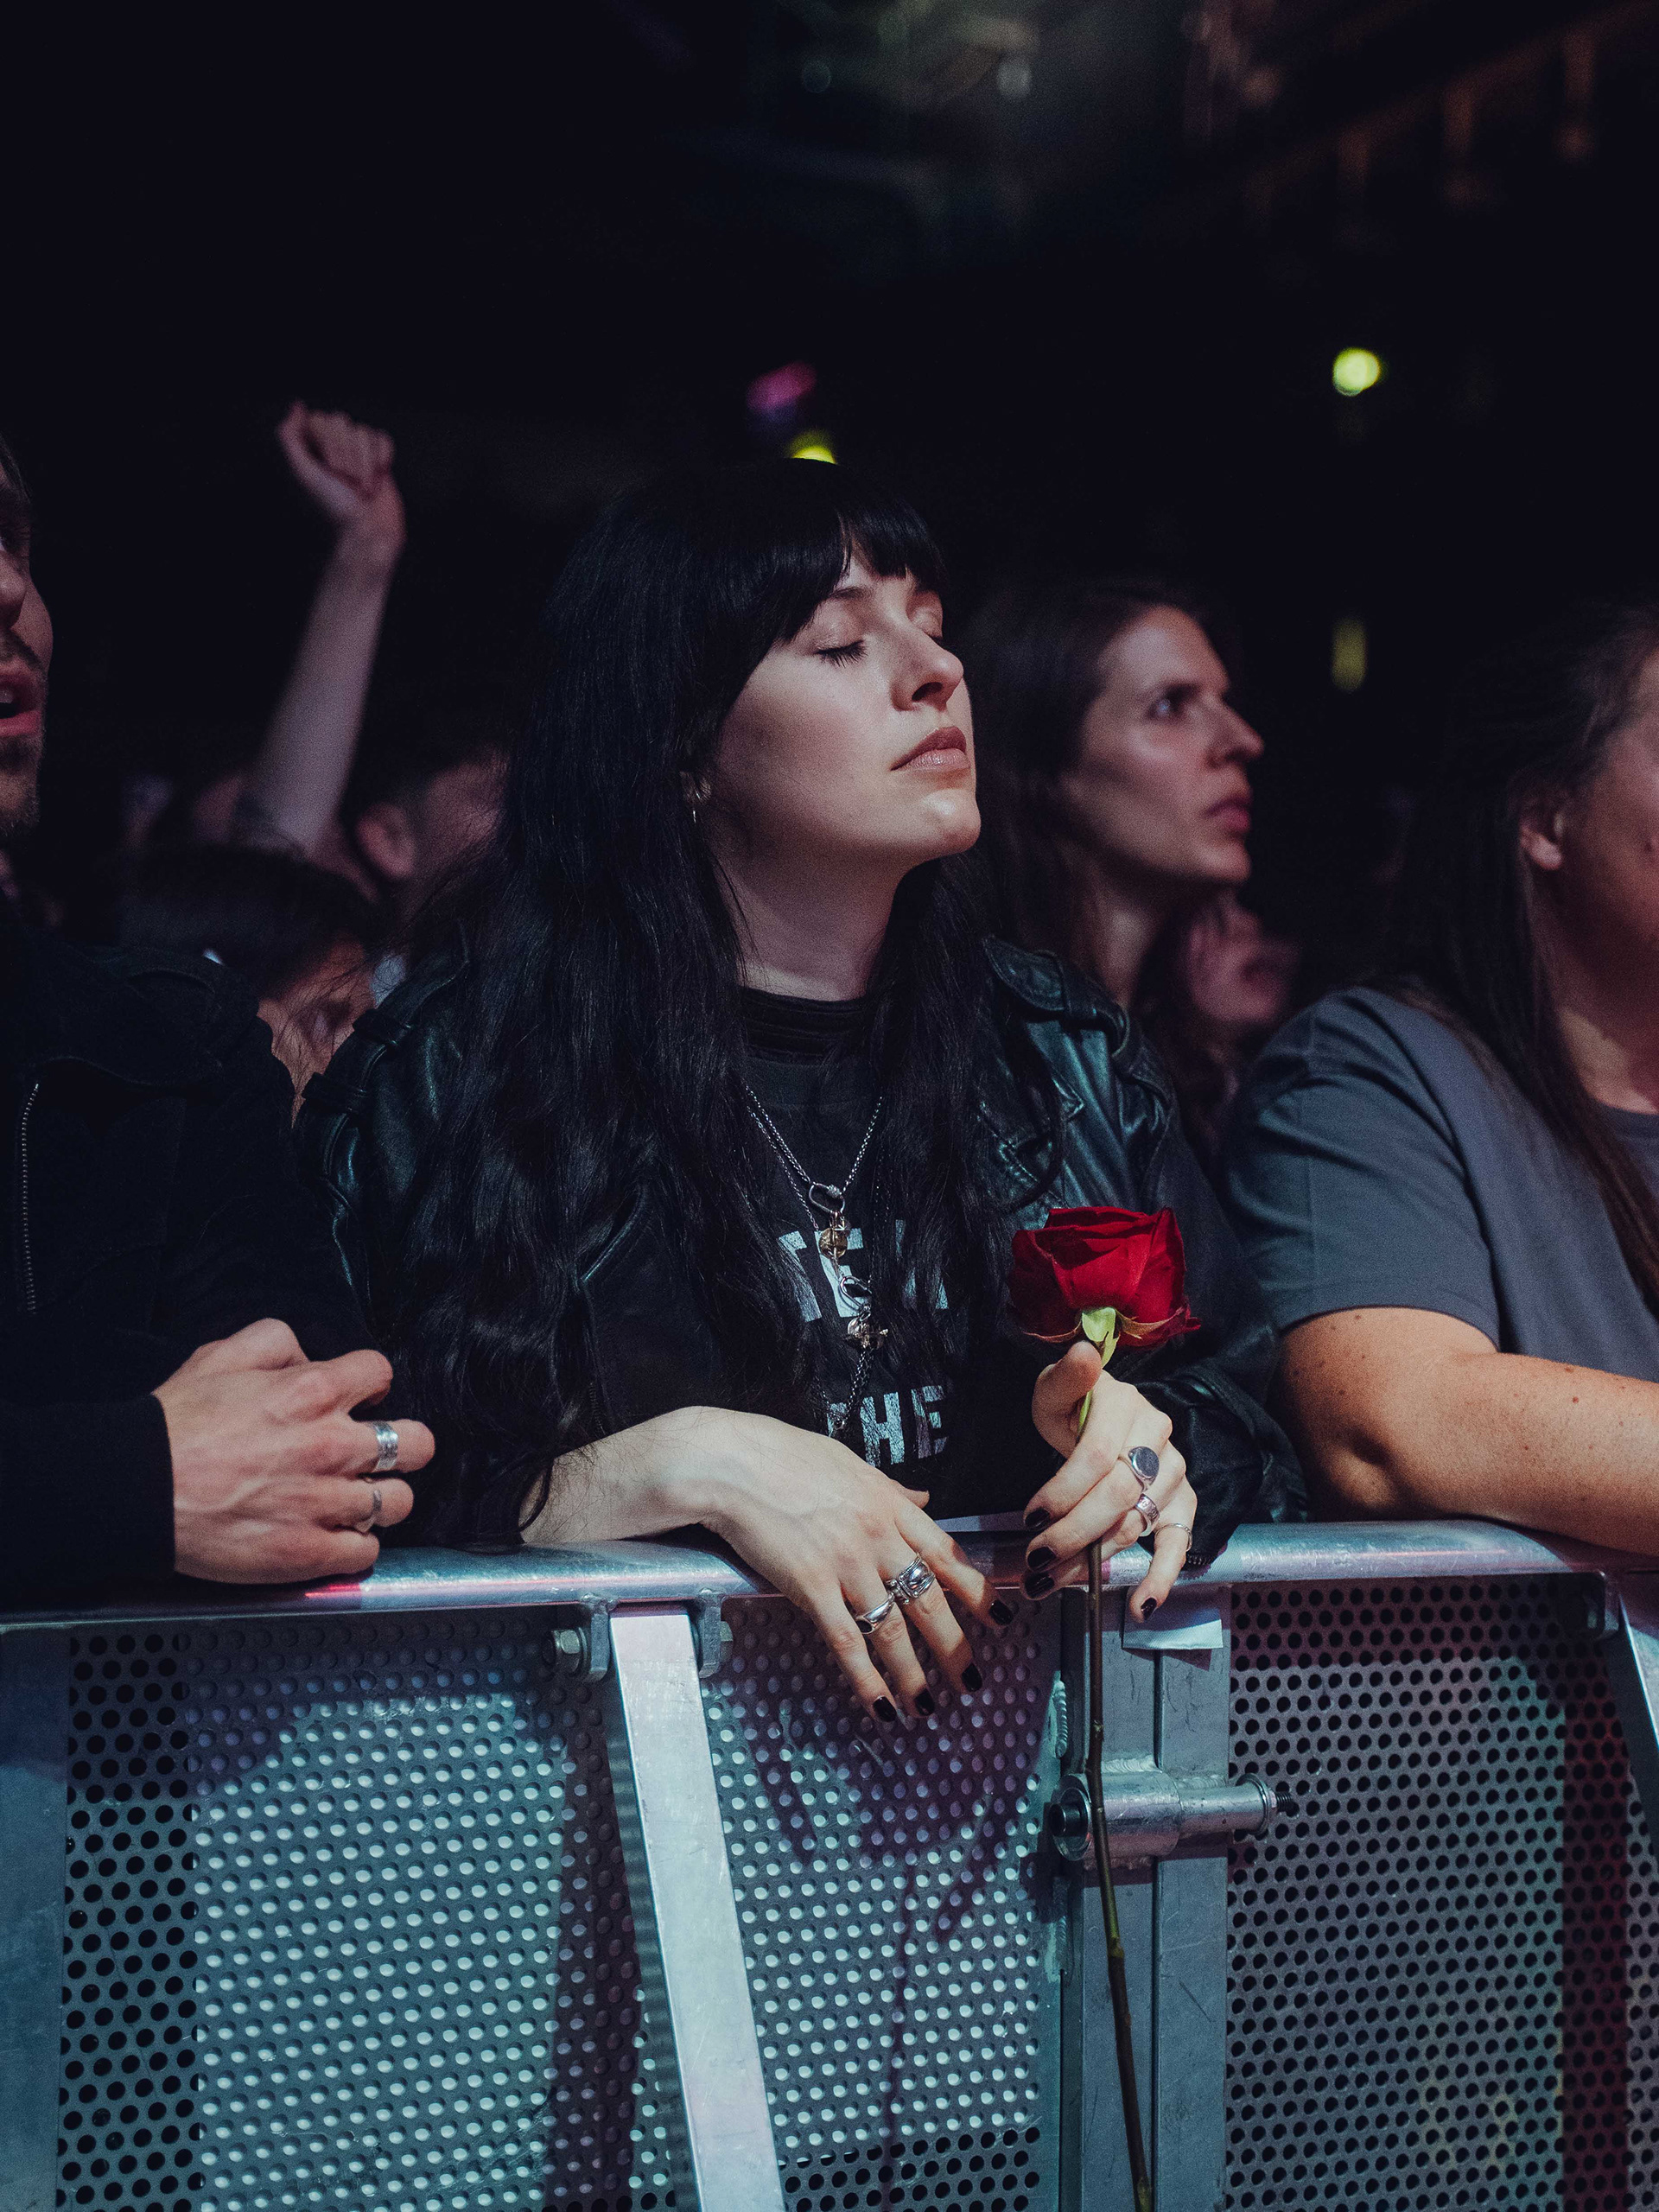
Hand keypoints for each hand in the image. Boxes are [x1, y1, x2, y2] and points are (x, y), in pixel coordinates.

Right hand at [157, 1318, 432, 1584]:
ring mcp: (324, 1502)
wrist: (138, 1489)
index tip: (359, 1398)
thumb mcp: (223, 1355)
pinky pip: (366, 1552)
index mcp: (314, 1392)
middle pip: (418, 1444)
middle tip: (376, 1453)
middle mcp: (332, 1446)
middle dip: (403, 1445)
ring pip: (399, 1502)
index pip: (381, 1372)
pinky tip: (334, 1534)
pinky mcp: (308, 1552)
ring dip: (380, 1499)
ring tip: (353, 1499)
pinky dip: (355, 1545)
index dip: (371, 1384)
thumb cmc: (176, 1424)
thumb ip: (277, 1342)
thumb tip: (309, 1356)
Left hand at [276, 401, 404, 573]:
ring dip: (365, 462)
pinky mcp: (380, 459)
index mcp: (312, 450)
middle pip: (342, 422)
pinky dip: (382, 457)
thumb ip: (290, 437)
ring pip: (363, 431)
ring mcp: (358, 453)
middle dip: (347, 453)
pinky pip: (382, 438)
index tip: (331, 470)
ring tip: (363, 487)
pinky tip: (380, 476)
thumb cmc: (334, 507)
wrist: (368, 531)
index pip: (320, 420)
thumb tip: (298, 405)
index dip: (329, 442)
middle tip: (348, 482)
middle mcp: (334, 448)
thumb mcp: (303, 473)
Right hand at [682, 1407, 1011, 1723]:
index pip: (947, 1554)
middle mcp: (879, 1537)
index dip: (977, 1591)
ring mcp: (848, 1563)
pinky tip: (880, 1705)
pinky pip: (848, 1642)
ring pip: (893, 1629)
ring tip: (927, 1706)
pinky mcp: (812, 1585)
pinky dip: (867, 1679)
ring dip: (913, 1674)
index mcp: (891, 1505)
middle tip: (974, 1682)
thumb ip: (891, 1489)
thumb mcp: (851, 1464)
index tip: (1003, 1618)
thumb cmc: (784, 1456)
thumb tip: (922, 1498)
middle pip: (929, 1600)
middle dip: (955, 1647)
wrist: (733, 1463)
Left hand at [1023, 1341, 1197, 1622]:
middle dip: (1073, 1533)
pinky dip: (1162, 1577)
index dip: (1064, 1490)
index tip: (1031, 1517)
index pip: (1096, 1456)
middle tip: (1036, 1561)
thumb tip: (1084, 1353)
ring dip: (1096, 1559)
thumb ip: (1066, 1377)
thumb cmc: (1072, 1407)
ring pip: (1136, 1523)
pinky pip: (1178, 1543)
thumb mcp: (1056, 1389)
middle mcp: (1157, 1438)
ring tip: (1054, 1582)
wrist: (1101, 1415)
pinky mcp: (1182, 1502)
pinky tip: (1141, 1605)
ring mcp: (1174, 1472)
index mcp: (1125, 1406)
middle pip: (1117, 1496)